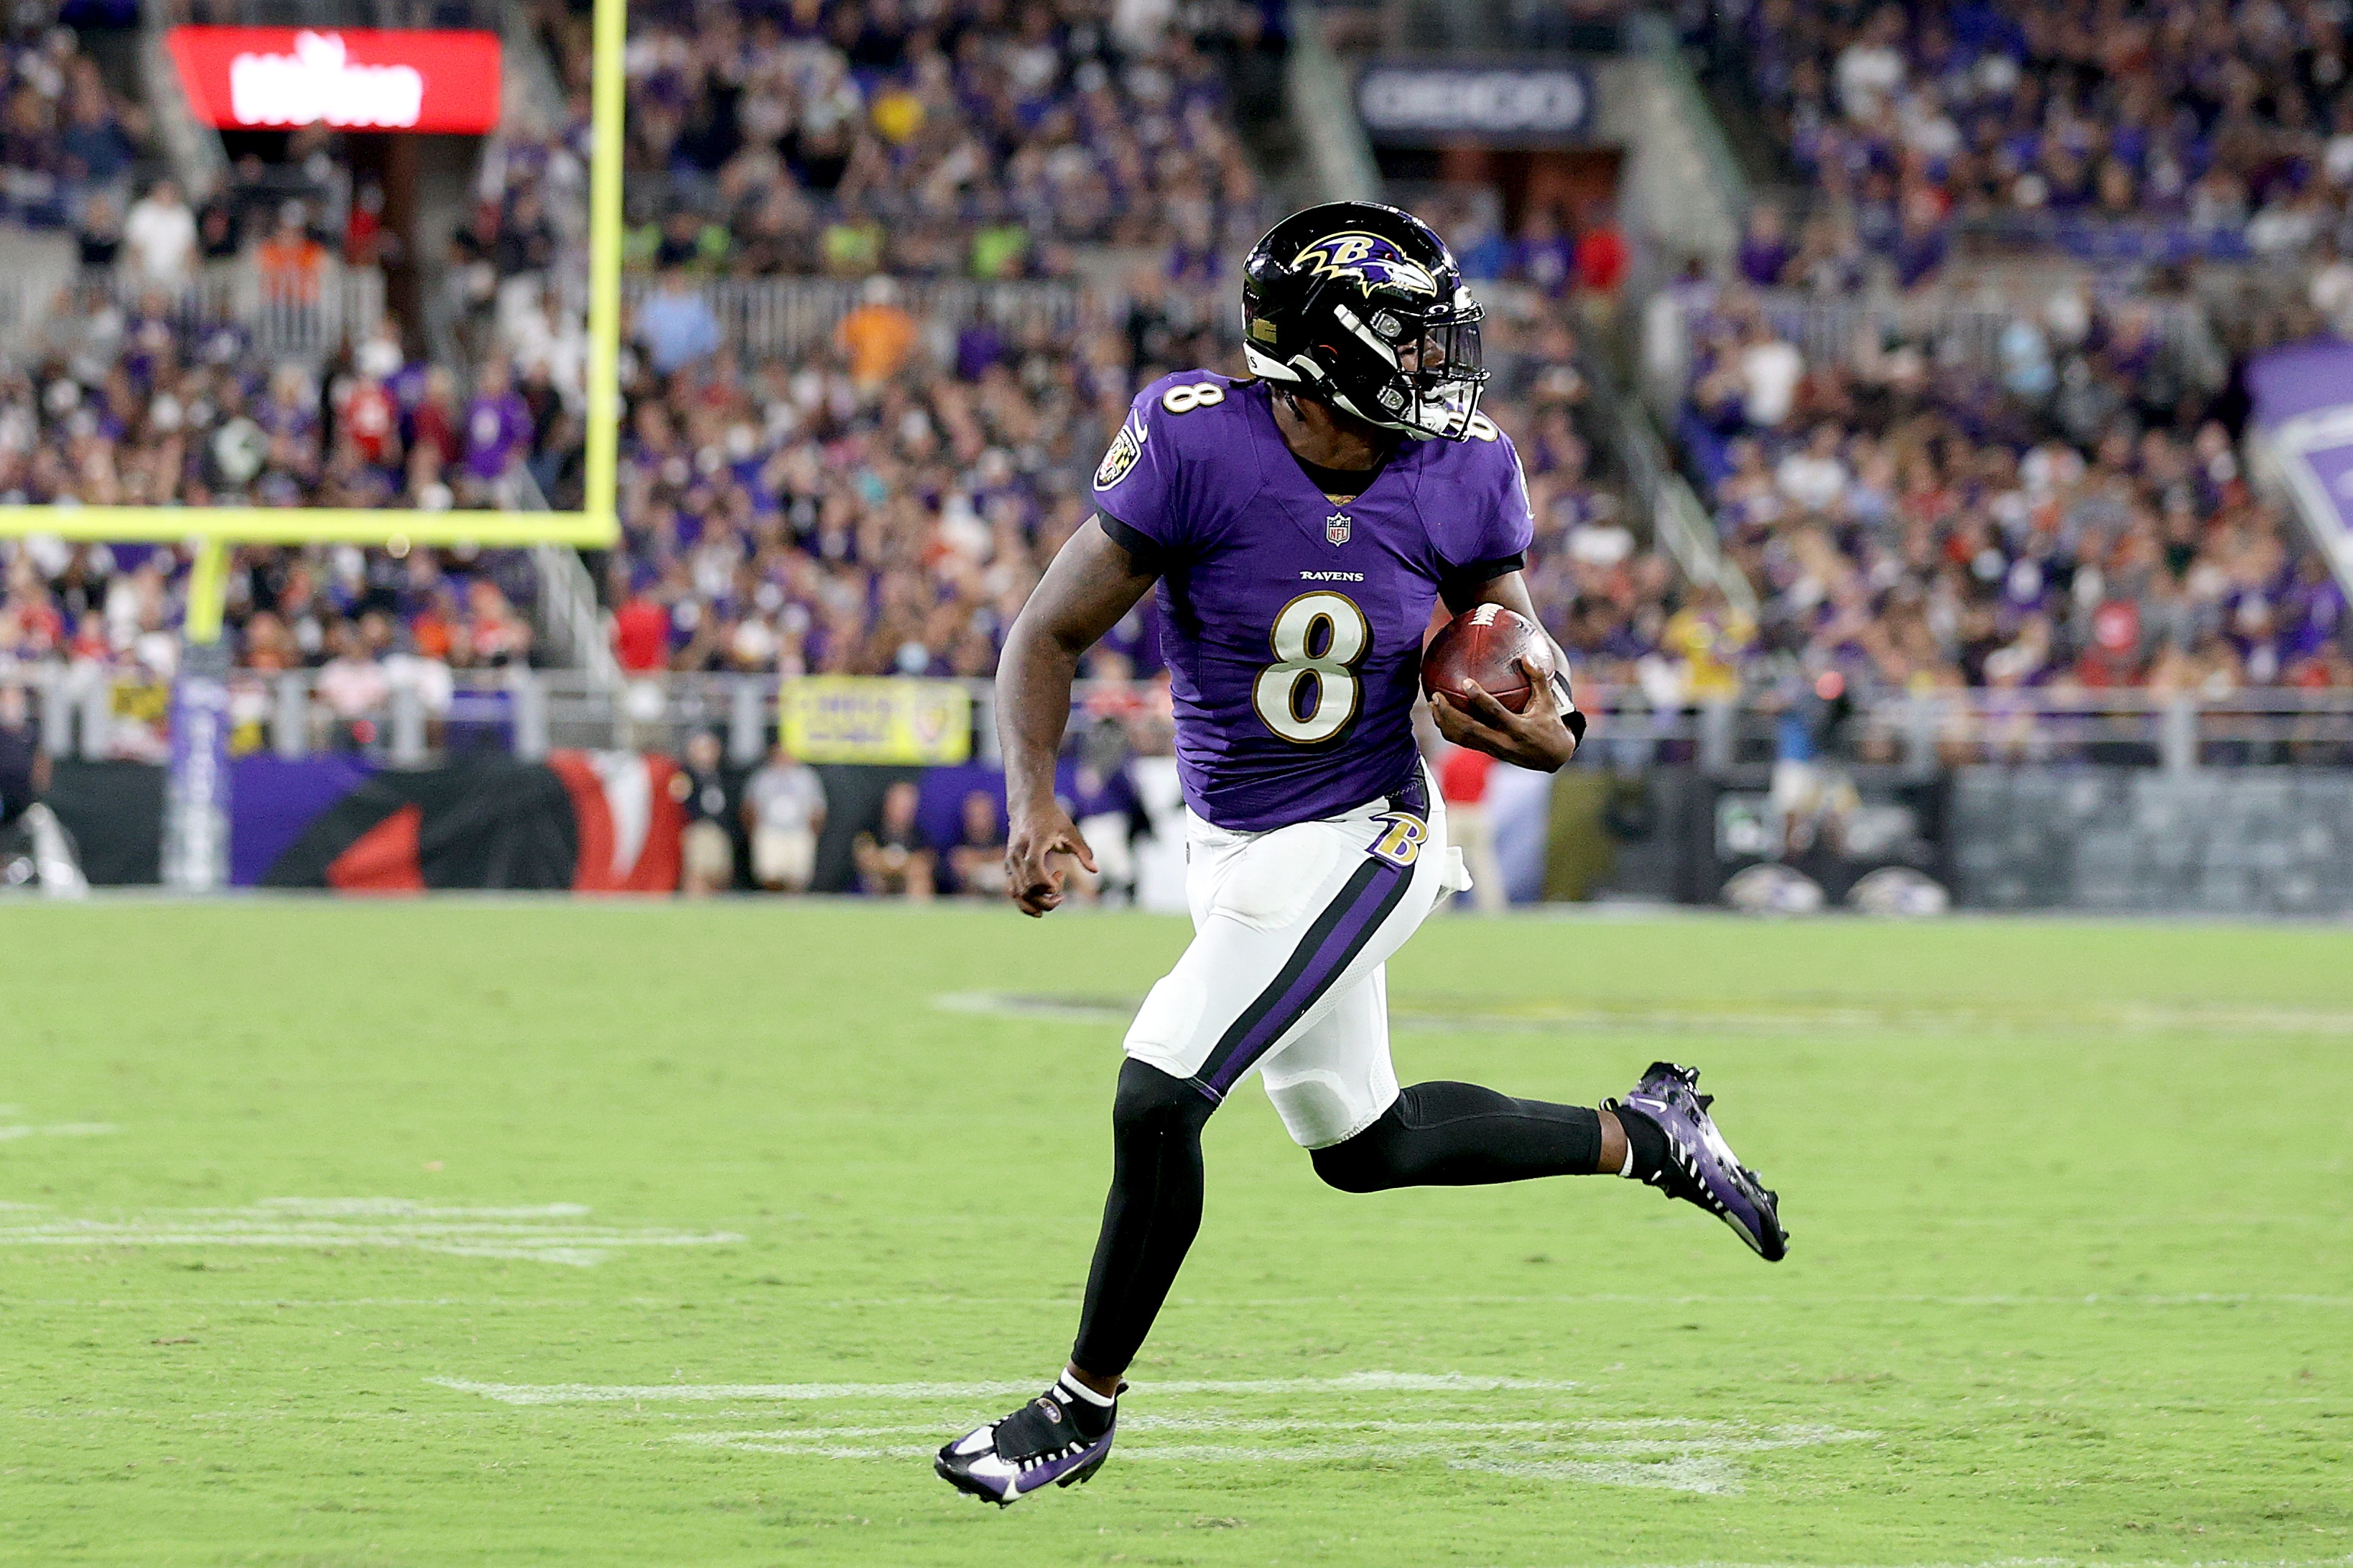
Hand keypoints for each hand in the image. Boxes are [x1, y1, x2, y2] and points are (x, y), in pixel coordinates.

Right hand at [1005, 801, 1096, 916]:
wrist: (1027, 805)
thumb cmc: (1052, 817)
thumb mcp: (1070, 830)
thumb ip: (1082, 851)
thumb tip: (1095, 870)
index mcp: (1033, 841)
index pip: (1033, 866)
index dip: (1046, 882)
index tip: (1059, 885)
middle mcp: (1017, 853)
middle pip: (1026, 886)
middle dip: (1046, 899)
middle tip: (1062, 895)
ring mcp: (1010, 861)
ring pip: (1017, 893)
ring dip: (1036, 904)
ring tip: (1054, 900)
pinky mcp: (1009, 867)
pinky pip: (1013, 891)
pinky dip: (1025, 903)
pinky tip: (1040, 908)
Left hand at [1429, 654, 1580, 771]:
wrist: (1552, 757)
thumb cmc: (1550, 725)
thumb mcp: (1548, 702)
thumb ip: (1538, 679)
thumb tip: (1526, 656)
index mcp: (1518, 728)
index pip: (1495, 712)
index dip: (1479, 698)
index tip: (1466, 682)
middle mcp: (1502, 741)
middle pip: (1469, 729)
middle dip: (1449, 714)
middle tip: (1436, 696)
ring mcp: (1492, 749)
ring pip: (1462, 738)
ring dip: (1444, 722)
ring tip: (1432, 704)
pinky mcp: (1487, 752)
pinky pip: (1463, 741)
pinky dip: (1449, 729)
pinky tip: (1440, 715)